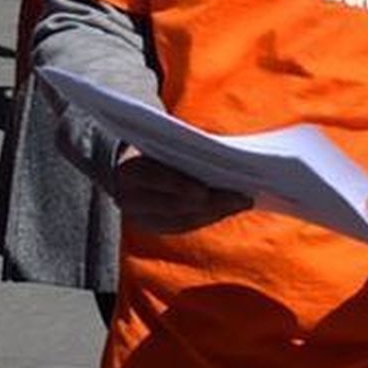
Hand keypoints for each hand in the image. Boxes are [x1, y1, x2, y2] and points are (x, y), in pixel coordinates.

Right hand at [113, 145, 252, 233]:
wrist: (125, 168)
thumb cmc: (152, 146)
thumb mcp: (161, 141)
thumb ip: (183, 146)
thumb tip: (221, 149)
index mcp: (127, 171)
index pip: (154, 179)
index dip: (179, 186)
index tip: (205, 191)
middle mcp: (128, 198)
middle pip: (173, 206)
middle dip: (210, 203)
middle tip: (242, 198)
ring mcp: (139, 217)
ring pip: (181, 220)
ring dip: (215, 213)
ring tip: (242, 203)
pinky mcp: (153, 226)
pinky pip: (183, 226)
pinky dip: (207, 217)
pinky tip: (228, 209)